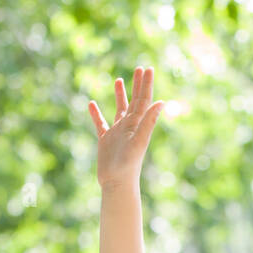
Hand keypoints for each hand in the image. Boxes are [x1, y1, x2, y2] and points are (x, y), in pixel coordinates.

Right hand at [87, 65, 164, 188]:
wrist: (117, 184)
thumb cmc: (129, 165)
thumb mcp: (139, 141)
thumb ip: (149, 122)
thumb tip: (161, 102)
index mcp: (138, 125)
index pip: (144, 100)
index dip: (146, 84)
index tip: (149, 69)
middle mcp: (129, 127)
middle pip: (134, 101)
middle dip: (138, 85)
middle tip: (140, 68)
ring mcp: (117, 133)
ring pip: (119, 109)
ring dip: (120, 95)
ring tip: (119, 80)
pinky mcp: (105, 141)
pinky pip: (100, 123)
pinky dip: (96, 113)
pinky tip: (91, 104)